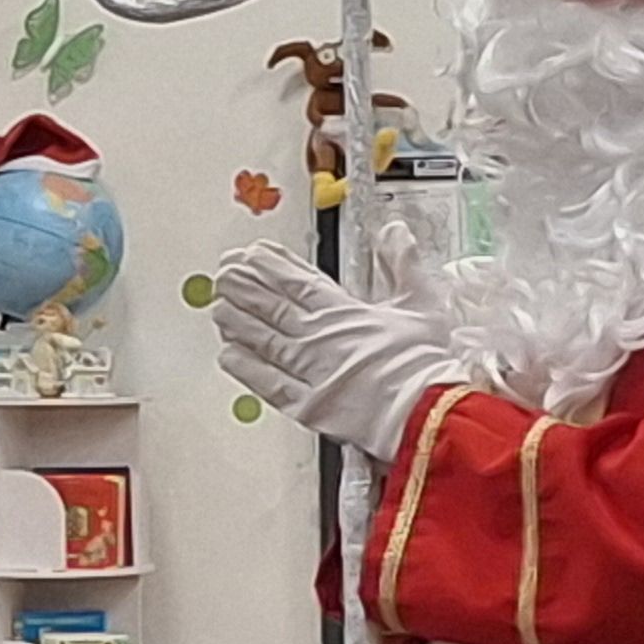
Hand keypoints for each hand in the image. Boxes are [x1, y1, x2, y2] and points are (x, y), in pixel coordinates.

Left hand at [212, 240, 461, 453]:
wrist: (427, 414)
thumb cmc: (426, 363)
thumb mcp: (422, 304)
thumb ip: (403, 264)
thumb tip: (394, 230)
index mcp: (344, 313)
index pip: (298, 282)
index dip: (271, 265)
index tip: (252, 253)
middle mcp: (318, 339)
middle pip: (271, 307)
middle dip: (243, 287)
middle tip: (223, 272)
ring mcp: (307, 371)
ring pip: (262, 340)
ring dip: (236, 321)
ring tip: (216, 305)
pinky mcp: (304, 405)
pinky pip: (265, 382)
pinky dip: (244, 366)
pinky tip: (226, 352)